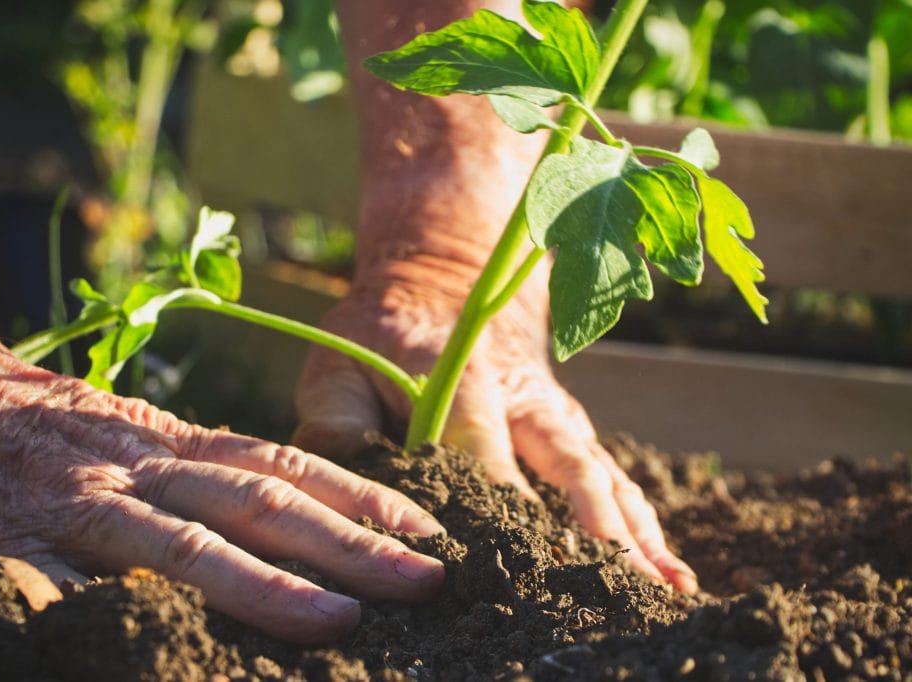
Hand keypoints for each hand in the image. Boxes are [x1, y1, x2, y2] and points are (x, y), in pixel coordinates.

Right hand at [0, 265, 444, 643]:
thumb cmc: (41, 425)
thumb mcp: (132, 436)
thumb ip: (199, 475)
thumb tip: (294, 525)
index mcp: (173, 442)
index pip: (286, 466)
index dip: (362, 499)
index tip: (429, 532)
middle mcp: (141, 467)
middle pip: (259, 501)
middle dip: (349, 543)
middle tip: (425, 579)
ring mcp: (80, 506)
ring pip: (184, 544)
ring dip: (266, 585)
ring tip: (340, 619)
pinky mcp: (8, 543)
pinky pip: (59, 589)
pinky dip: (106, 618)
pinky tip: (156, 652)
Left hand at [294, 257, 696, 593]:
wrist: (445, 283)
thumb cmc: (382, 335)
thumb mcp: (339, 363)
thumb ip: (336, 423)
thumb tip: (348, 486)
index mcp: (463, 378)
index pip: (483, 447)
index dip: (500, 500)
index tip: (515, 558)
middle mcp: (523, 397)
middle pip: (567, 465)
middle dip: (595, 526)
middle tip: (620, 580)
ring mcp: (554, 414)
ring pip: (603, 474)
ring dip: (634, 530)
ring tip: (666, 586)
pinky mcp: (569, 428)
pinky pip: (612, 476)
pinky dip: (641, 521)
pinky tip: (667, 569)